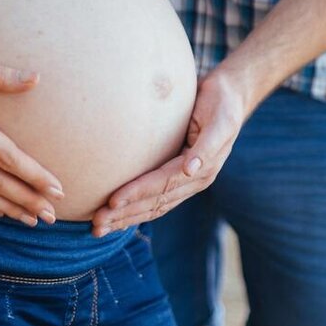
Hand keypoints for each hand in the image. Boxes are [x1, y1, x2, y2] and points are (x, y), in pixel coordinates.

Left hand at [92, 67, 246, 235]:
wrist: (229, 97)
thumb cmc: (221, 103)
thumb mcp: (220, 121)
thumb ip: (208, 146)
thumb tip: (191, 168)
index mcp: (203, 169)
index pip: (164, 184)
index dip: (138, 193)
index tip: (113, 201)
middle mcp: (194, 180)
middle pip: (156, 202)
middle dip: (126, 214)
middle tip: (96, 225)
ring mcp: (187, 181)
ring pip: (154, 206)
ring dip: (126, 218)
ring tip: (99, 228)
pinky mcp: (178, 177)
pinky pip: (156, 200)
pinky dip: (135, 211)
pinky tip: (117, 219)